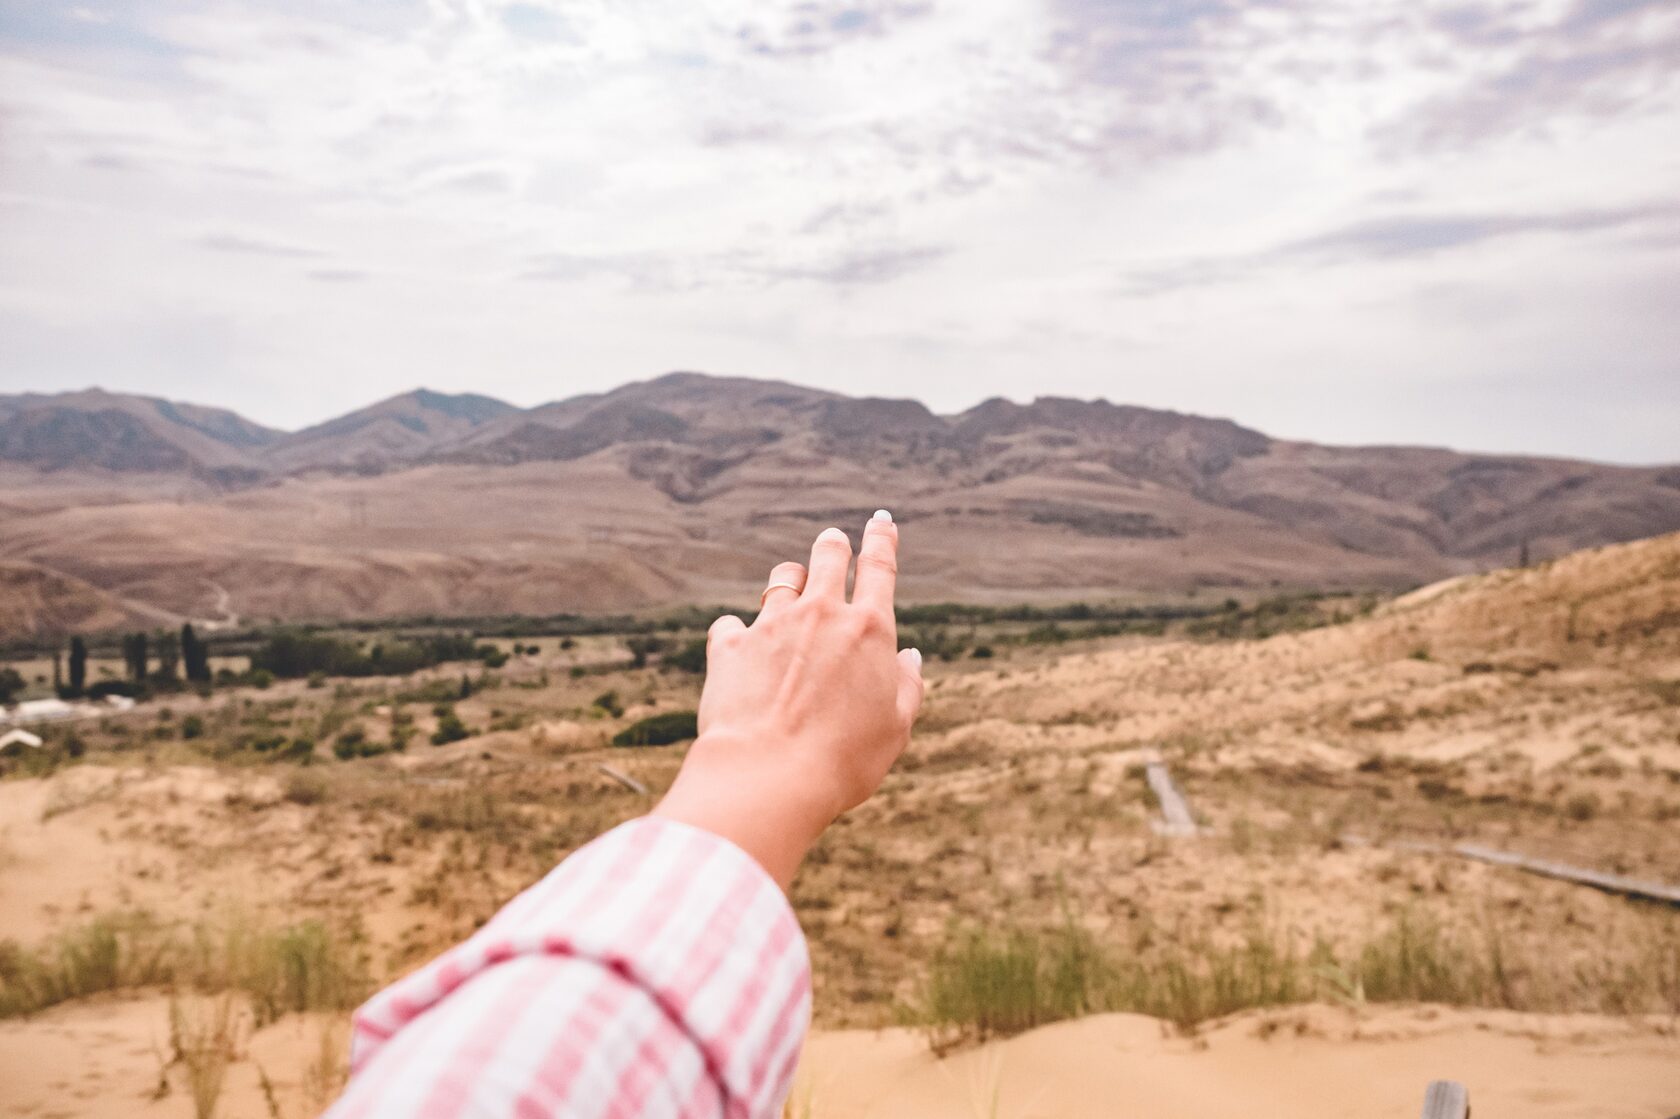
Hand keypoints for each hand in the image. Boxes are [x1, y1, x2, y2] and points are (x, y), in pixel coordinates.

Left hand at [652, 512, 923, 887]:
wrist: (769, 777)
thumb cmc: (843, 761)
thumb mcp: (894, 729)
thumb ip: (907, 686)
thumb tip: (909, 656)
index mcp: (869, 630)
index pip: (880, 567)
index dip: (883, 539)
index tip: (881, 521)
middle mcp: (821, 614)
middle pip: (828, 555)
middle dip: (833, 544)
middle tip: (833, 541)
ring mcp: (771, 625)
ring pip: (782, 578)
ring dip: (790, 578)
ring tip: (791, 587)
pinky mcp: (729, 645)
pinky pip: (731, 622)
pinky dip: (737, 631)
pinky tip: (738, 646)